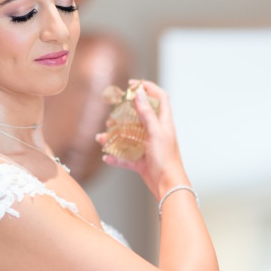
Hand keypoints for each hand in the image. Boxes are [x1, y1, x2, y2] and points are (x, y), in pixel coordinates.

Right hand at [96, 80, 185, 195]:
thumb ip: (147, 113)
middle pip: (139, 116)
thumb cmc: (166, 159)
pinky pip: (125, 156)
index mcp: (163, 123)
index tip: (132, 84)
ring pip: (128, 137)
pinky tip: (106, 157)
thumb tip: (139, 93)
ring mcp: (147, 147)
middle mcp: (155, 132)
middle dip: (123, 113)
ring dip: (114, 137)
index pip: (160, 98)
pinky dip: (115, 156)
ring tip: (102, 138)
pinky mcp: (141, 161)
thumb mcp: (156, 132)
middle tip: (112, 112)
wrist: (168, 186)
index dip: (148, 87)